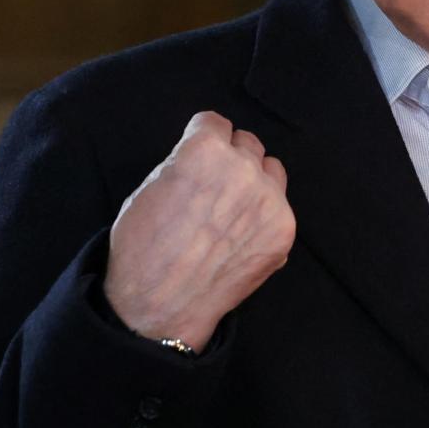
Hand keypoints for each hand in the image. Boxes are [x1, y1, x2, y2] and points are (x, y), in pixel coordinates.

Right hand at [103, 111, 294, 349]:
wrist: (161, 305)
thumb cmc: (144, 248)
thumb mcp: (150, 187)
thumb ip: (184, 161)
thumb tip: (203, 154)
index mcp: (205, 150)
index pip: (215, 122)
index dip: (202, 139)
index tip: (199, 154)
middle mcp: (244, 168)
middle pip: (247, 143)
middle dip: (230, 158)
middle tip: (213, 186)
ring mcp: (269, 200)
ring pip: (271, 170)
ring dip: (255, 180)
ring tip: (231, 209)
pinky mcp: (284, 229)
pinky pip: (279, 207)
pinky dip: (263, 216)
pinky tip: (239, 237)